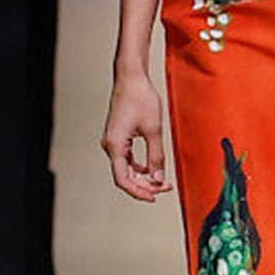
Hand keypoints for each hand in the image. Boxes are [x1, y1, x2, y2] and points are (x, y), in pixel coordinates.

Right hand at [101, 70, 173, 201]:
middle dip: (145, 185)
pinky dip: (139, 166)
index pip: (123, 179)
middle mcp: (110, 145)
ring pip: (126, 169)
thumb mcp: (154, 130)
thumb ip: (156, 156)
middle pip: (124, 176)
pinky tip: (152, 168)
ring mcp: (113, 141)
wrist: (131, 77)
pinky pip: (127, 159)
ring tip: (161, 180)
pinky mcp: (118, 137)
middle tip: (164, 187)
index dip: (138, 192)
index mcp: (115, 145)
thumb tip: (158, 178)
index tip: (154, 196)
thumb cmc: (140, 98)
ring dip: (143, 177)